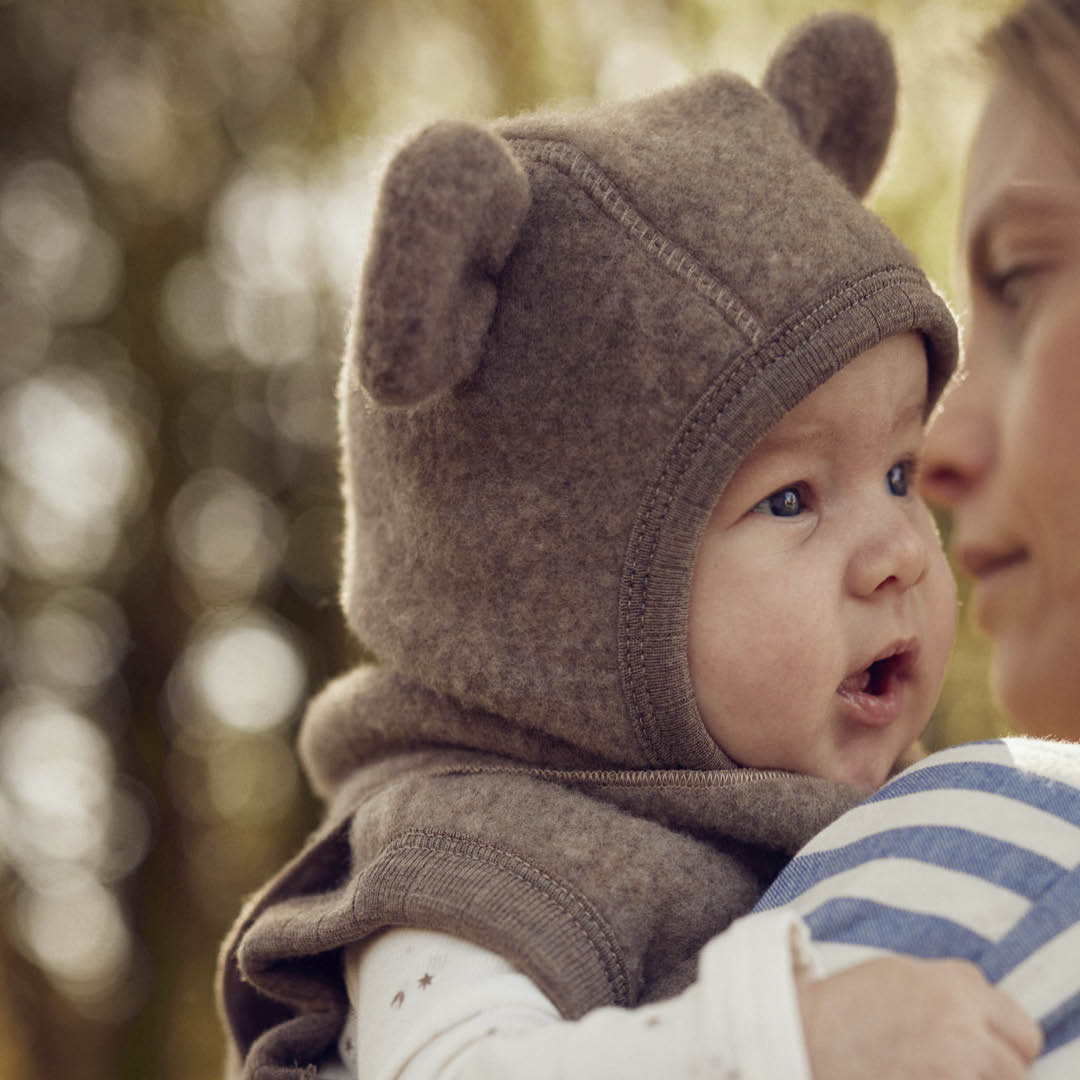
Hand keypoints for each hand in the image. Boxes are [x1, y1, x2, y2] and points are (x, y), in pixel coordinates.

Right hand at [797, 956, 1042, 1079]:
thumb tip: (985, 1019)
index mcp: (955, 984)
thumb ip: (951, 992)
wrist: (802, 1037)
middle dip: (1001, 1067)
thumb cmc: (845, 1007)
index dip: (999, 1038)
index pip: (1017, 1022)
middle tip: (966, 1070)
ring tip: (927, 1071)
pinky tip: (912, 1077)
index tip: (977, 1049)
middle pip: (1020, 1055)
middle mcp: (963, 1019)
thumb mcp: (900, 976)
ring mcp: (956, 1061)